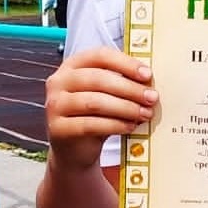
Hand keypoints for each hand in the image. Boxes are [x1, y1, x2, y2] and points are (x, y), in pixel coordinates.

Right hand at [45, 45, 157, 174]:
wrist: (73, 151)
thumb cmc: (93, 117)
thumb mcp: (105, 96)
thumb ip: (121, 84)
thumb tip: (149, 82)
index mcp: (72, 66)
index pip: (100, 56)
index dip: (125, 63)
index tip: (147, 75)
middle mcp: (59, 82)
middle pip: (98, 79)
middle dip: (130, 88)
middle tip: (152, 98)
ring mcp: (55, 105)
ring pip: (95, 102)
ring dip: (125, 108)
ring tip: (145, 114)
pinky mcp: (58, 128)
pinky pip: (91, 124)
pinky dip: (115, 125)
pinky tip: (130, 126)